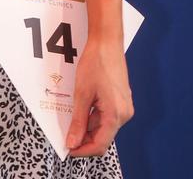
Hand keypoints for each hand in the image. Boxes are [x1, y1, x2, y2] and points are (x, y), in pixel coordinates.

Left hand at [65, 37, 133, 156]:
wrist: (107, 42)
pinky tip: (82, 110)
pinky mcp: (121, 100)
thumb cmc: (96, 63)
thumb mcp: (82, 94)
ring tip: (72, 121)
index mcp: (116, 115)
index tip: (69, 150)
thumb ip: (78, 121)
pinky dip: (94, 117)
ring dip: (88, 128)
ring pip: (105, 126)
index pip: (100, 144)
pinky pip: (107, 116)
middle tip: (67, 137)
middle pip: (103, 137)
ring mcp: (124, 107)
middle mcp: (124, 114)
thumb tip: (73, 142)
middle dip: (85, 139)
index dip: (83, 150)